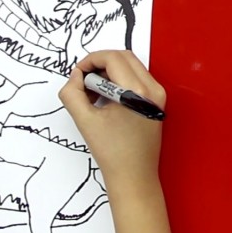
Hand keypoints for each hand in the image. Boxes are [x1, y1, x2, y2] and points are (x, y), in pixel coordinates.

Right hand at [57, 50, 165, 192]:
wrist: (134, 176)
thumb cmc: (112, 152)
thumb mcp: (84, 120)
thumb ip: (72, 93)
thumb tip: (76, 76)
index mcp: (137, 91)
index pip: (113, 57)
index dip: (90, 60)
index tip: (77, 74)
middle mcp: (153, 89)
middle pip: (124, 56)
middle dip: (100, 63)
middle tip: (83, 80)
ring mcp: (158, 95)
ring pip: (131, 66)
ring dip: (109, 71)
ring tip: (93, 94)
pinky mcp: (157, 101)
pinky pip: (137, 78)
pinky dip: (119, 80)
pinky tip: (106, 100)